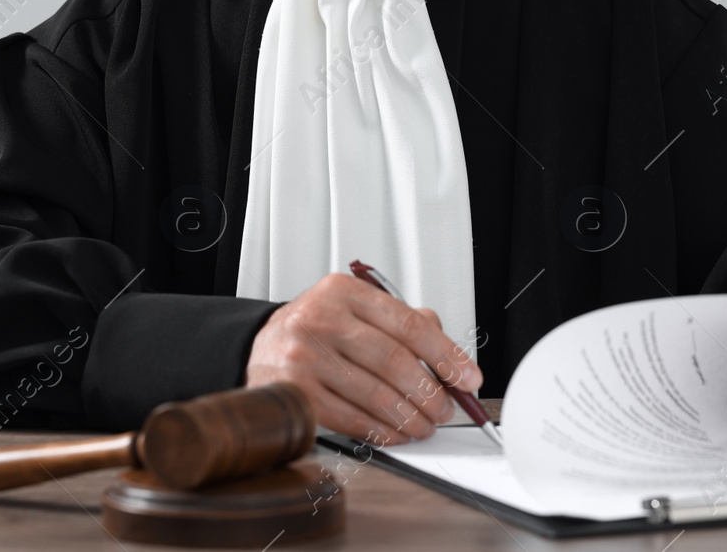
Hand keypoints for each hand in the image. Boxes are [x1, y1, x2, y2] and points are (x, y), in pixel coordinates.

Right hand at [243, 272, 482, 444]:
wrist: (259, 346)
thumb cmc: (316, 329)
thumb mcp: (354, 310)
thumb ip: (401, 323)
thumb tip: (449, 357)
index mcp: (344, 292)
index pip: (409, 324)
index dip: (446, 355)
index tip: (468, 377)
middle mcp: (321, 319)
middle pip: (394, 361)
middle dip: (431, 392)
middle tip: (447, 408)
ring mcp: (305, 356)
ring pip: (375, 394)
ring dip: (410, 417)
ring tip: (425, 425)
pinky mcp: (296, 393)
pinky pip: (351, 418)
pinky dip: (381, 431)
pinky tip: (395, 433)